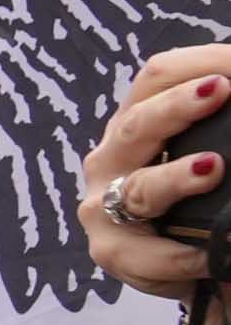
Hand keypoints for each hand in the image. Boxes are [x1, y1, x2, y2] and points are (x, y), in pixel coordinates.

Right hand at [78, 47, 230, 311]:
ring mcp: (105, 203)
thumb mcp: (212, 148)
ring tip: (212, 169)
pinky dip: (180, 256)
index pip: (158, 77)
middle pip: (138, 123)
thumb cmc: (201, 197)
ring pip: (139, 188)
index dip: (197, 63)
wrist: (194, 262)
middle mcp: (114, 157)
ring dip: (176, 178)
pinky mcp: (112, 250)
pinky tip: (210, 257)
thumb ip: (226, 124)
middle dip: (178, 107)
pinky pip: (143, 255)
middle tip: (220, 90)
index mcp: (140, 120)